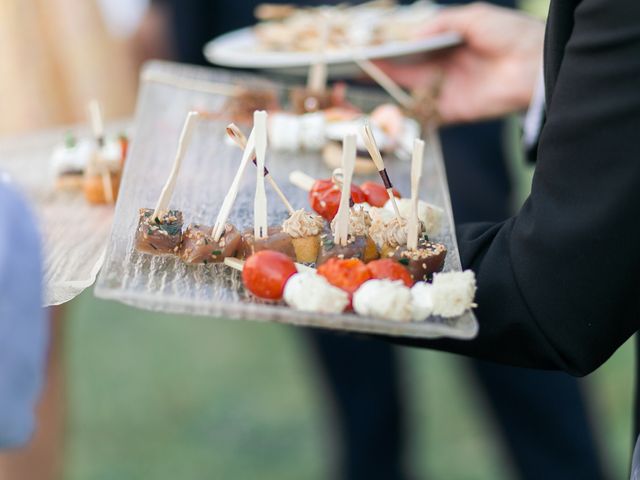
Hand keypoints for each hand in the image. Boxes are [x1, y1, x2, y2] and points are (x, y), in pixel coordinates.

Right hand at [375, 3, 544, 123]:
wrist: (535, 65)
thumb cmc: (509, 34)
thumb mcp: (473, 18)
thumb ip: (441, 24)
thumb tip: (411, 36)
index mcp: (447, 45)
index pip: (411, 48)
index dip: (390, 49)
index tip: (367, 49)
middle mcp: (443, 69)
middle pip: (405, 71)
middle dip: (381, 69)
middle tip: (355, 67)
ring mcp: (446, 91)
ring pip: (409, 91)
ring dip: (387, 89)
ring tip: (361, 82)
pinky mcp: (452, 111)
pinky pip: (425, 114)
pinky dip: (406, 114)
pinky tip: (385, 108)